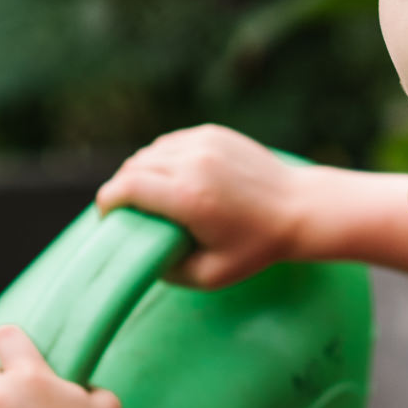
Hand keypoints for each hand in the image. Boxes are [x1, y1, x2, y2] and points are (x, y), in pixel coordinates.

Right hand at [95, 124, 302, 288]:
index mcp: (188, 198)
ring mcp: (203, 143)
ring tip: (149, 195)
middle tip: (126, 210)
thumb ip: (169, 271)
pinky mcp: (212, 133)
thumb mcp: (211, 275)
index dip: (107, 202)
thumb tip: (139, 256)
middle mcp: (192, 163)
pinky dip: (162, 159)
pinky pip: (170, 143)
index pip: (125, 188)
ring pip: (149, 152)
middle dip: (121, 189)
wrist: (300, 208)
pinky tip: (172, 177)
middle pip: (132, 168)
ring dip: (141, 172)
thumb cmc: (257, 247)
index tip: (108, 217)